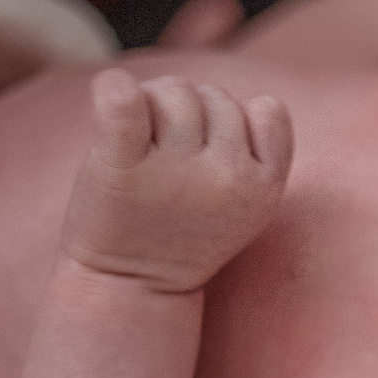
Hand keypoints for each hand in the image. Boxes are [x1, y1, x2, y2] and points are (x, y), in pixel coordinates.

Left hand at [62, 70, 292, 291]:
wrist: (130, 289)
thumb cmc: (184, 235)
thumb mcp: (244, 204)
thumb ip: (253, 152)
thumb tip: (207, 92)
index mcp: (264, 188)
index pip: (266, 109)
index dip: (238, 123)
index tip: (211, 154)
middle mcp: (226, 178)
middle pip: (213, 96)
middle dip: (188, 114)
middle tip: (165, 158)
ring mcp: (174, 174)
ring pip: (173, 91)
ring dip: (152, 104)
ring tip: (141, 148)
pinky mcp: (121, 169)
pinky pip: (123, 102)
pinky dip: (114, 88)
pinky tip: (111, 91)